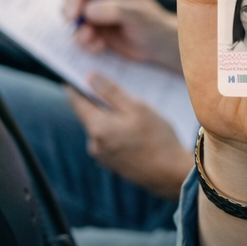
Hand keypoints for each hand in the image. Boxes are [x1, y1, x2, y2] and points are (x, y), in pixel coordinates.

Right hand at [63, 0, 180, 73]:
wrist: (158, 46)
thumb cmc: (153, 25)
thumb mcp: (138, 15)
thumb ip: (115, 10)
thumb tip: (89, 10)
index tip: (74, 15)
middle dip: (72, 16)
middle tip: (84, 32)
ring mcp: (93, 10)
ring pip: (70, 18)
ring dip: (79, 32)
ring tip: (96, 41)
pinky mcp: (91, 28)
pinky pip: (76, 34)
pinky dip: (84, 43)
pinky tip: (100, 47)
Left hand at [67, 74, 190, 201]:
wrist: (171, 175)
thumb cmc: (158, 139)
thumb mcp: (138, 108)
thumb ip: (111, 92)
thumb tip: (89, 77)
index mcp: (97, 128)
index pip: (76, 101)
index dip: (75, 84)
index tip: (76, 71)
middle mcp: (94, 144)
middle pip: (88, 114)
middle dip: (97, 99)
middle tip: (112, 83)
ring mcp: (101, 156)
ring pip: (100, 126)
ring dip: (109, 115)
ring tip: (131, 108)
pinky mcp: (111, 163)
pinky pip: (107, 139)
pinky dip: (115, 129)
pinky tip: (134, 127)